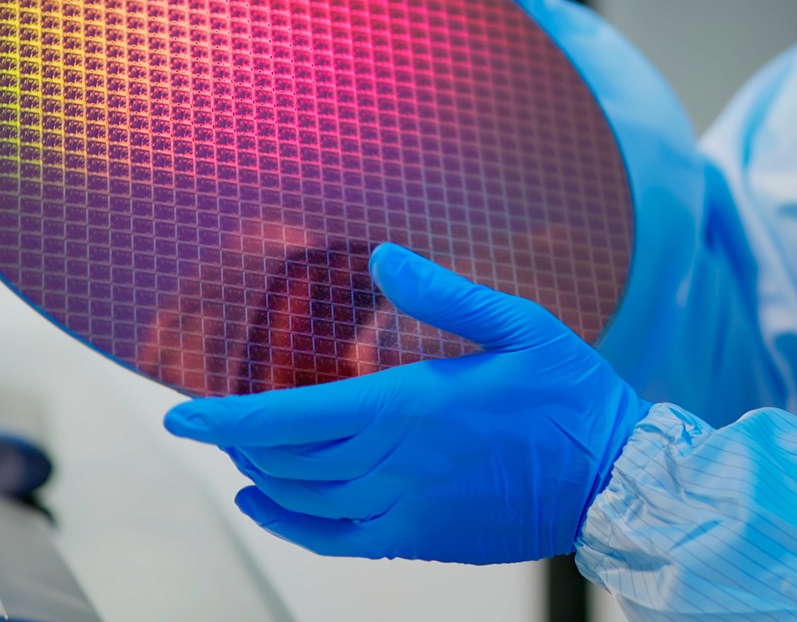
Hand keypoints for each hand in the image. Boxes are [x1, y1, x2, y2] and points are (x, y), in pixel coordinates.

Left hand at [163, 244, 649, 563]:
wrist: (613, 476)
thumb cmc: (571, 396)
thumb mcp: (519, 324)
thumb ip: (444, 293)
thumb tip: (383, 256)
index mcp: (416, 405)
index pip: (296, 419)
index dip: (231, 418)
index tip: (183, 411)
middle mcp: (401, 464)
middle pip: (289, 460)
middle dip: (237, 440)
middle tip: (205, 418)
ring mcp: (409, 509)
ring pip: (306, 498)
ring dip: (261, 473)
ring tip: (236, 448)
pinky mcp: (423, 536)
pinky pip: (337, 539)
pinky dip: (290, 524)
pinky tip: (265, 505)